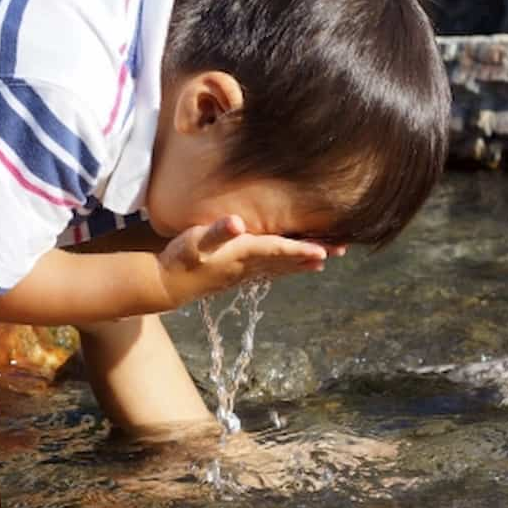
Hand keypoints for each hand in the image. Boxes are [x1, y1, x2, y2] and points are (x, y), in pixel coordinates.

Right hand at [156, 215, 331, 307]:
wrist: (167, 284)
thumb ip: (216, 231)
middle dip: (312, 255)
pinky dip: (285, 267)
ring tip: (324, 260)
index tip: (324, 251)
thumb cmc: (181, 257)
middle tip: (340, 250)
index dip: (300, 249)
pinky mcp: (238, 275)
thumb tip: (236, 224)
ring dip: (302, 262)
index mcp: (242, 253)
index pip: (277, 249)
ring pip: (280, 267)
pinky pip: (269, 270)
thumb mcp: (195, 241)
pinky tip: (292, 267)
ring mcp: (244, 272)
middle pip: (286, 260)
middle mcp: (248, 265)